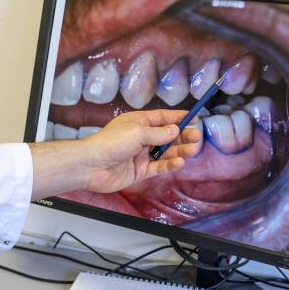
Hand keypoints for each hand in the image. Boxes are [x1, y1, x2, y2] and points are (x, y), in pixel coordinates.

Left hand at [81, 109, 202, 193]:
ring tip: (192, 150)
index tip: (196, 118)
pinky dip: (169, 165)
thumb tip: (175, 130)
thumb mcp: (138, 132)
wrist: (91, 166)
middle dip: (183, 136)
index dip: (179, 118)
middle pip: (167, 136)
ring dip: (179, 151)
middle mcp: (141, 138)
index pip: (163, 118)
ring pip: (165, 153)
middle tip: (197, 137)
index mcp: (139, 122)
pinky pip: (158, 167)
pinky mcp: (140, 171)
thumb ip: (159, 133)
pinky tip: (179, 162)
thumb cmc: (111, 143)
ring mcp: (141, 155)